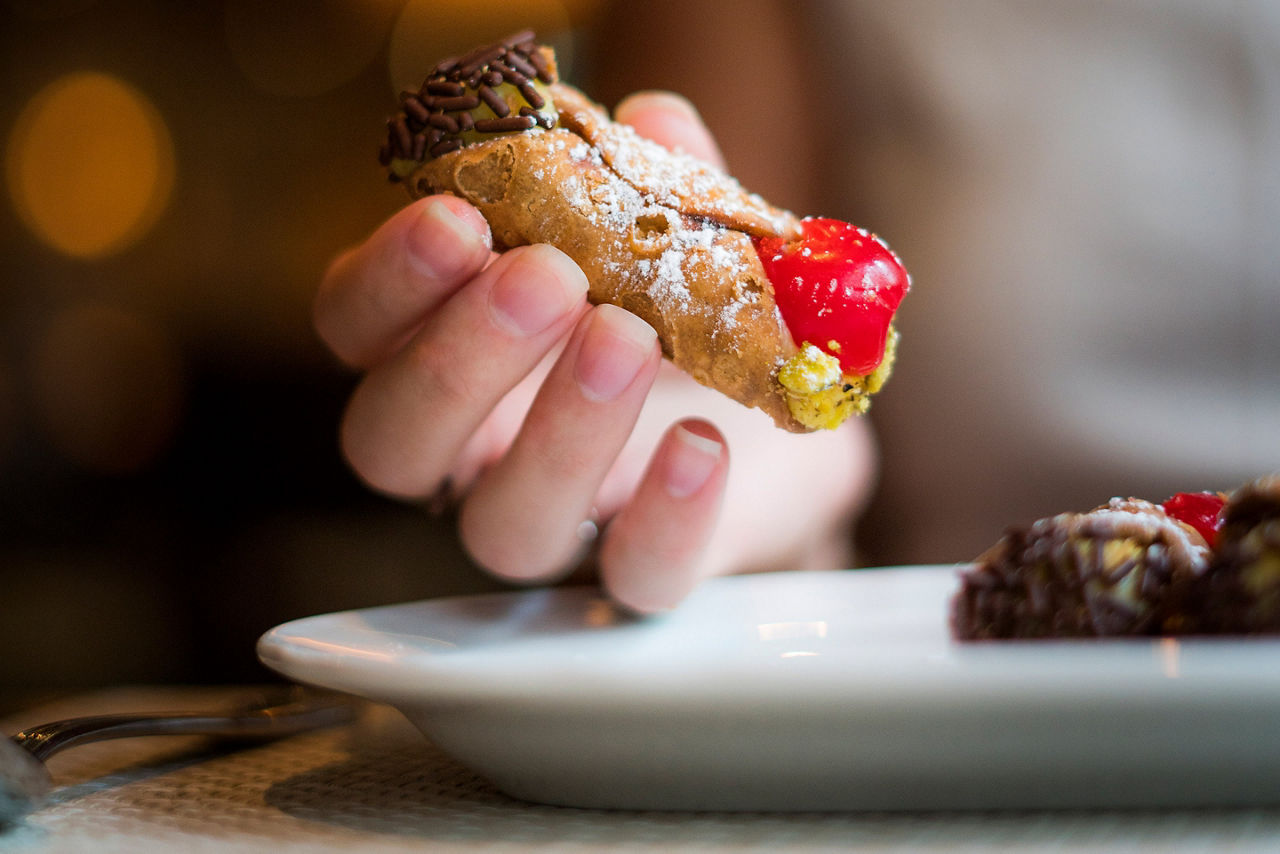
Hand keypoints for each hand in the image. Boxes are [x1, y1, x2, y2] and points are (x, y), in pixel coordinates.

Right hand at [314, 92, 875, 611]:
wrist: (785, 422)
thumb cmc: (691, 312)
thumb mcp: (677, 234)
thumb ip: (659, 184)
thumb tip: (653, 123)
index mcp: (447, 348)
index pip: (359, 329)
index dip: (387, 281)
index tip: (454, 220)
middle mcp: (472, 452)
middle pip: (394, 442)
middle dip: (457, 360)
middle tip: (545, 280)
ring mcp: (555, 524)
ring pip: (500, 527)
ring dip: (556, 432)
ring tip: (629, 340)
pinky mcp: (643, 573)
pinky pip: (635, 578)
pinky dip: (666, 517)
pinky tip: (702, 445)